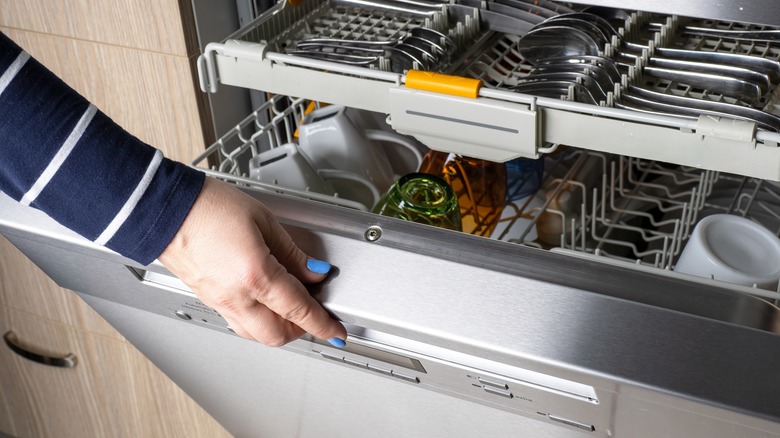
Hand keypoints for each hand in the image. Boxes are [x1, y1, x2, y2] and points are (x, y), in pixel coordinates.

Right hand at [158, 177, 346, 346]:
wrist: (163, 207)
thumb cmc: (207, 206)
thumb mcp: (263, 220)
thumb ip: (292, 252)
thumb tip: (313, 271)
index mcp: (255, 274)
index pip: (299, 310)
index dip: (323, 324)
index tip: (336, 330)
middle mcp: (236, 295)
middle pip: (277, 334)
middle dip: (301, 329)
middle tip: (314, 310)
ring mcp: (219, 300)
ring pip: (256, 334)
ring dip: (278, 327)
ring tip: (290, 305)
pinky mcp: (208, 297)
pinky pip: (237, 322)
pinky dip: (257, 320)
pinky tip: (263, 301)